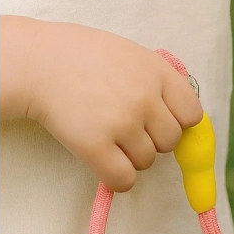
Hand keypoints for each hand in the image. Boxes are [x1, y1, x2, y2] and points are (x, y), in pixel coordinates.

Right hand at [2, 17, 203, 191]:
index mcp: (157, 72)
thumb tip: (184, 115)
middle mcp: (145, 98)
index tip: (161, 121)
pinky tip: (106, 163)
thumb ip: (159, 79)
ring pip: (147, 161)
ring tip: (110, 138)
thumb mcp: (132, 54)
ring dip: (132, 157)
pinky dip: (118, 179)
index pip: (192, 114)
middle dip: (154, 140)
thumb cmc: (85, 55)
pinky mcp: (95, 146)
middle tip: (130, 130)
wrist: (41, 62)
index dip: (178, 121)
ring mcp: (122, 123)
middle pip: (171, 141)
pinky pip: (124, 180)